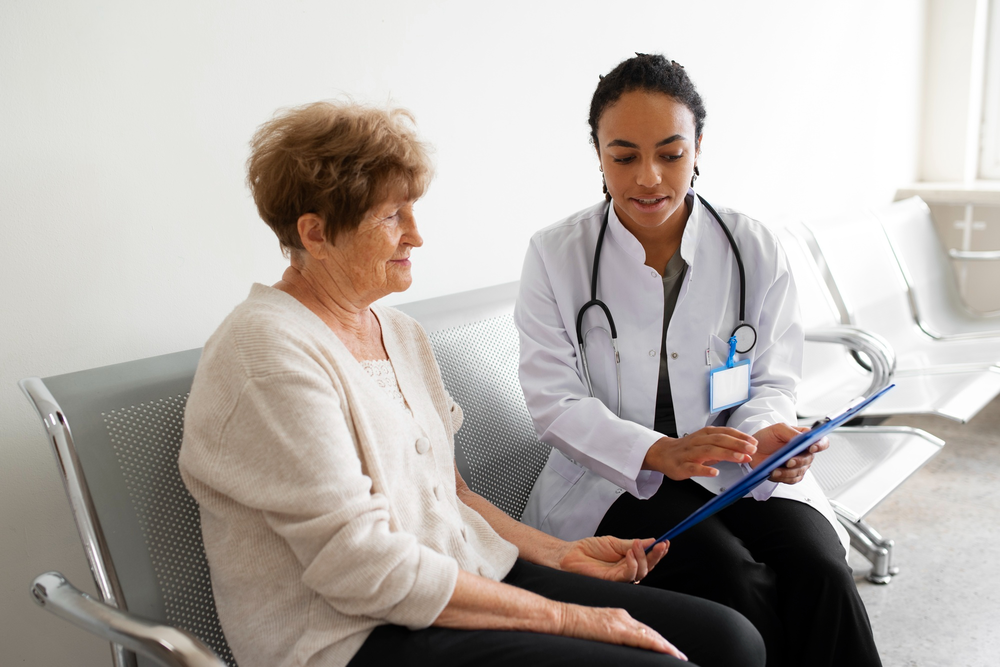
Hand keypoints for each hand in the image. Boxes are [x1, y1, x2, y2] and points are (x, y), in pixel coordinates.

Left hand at [557, 536, 668, 582]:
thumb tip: (651, 540)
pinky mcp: (612, 582)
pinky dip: (632, 564)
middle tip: (661, 544)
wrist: (571, 554)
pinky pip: (628, 576)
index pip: (648, 559)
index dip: (658, 552)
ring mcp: (620, 578)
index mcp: (629, 561)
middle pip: (648, 567)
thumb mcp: (614, 542)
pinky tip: (630, 554)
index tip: (666, 541)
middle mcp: (627, 571)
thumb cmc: (590, 549)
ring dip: (643, 557)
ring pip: (641, 572)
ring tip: (637, 544)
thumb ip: (632, 544)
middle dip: (656, 556)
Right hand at [557, 603, 686, 658]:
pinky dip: (657, 645)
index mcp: (617, 616)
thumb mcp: (594, 630)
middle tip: (681, 656)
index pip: (643, 630)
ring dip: (667, 647)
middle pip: (650, 632)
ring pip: (650, 635)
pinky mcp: (616, 629)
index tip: (669, 650)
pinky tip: (668, 652)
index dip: (658, 640)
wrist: (558, 617)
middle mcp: (622, 616)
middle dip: (666, 644)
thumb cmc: (570, 626)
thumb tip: (613, 646)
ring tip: (680, 657)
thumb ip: (607, 635)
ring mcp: (620, 621)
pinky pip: (642, 638)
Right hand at [642, 427, 757, 479]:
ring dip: (726, 454)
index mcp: (704, 434)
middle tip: (752, 450)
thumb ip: (723, 446)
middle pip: (719, 440)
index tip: (753, 442)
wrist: (662, 453)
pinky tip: (715, 473)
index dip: (740, 436)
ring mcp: (689, 454)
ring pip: (708, 451)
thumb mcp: (706, 442)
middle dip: (737, 444)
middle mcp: (697, 441)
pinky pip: (693, 468)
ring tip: (740, 458)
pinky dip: (704, 470)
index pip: (724, 432)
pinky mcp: (681, 466)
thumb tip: (745, 451)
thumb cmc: (687, 449)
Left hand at [750, 423, 828, 483]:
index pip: (821, 442)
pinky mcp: (790, 475)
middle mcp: (804, 452)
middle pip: (809, 459)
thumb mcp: (778, 429)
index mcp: (804, 438)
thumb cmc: (767, 437)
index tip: (811, 447)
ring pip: (800, 471)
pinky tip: (774, 473)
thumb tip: (802, 438)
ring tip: (776, 469)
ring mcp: (798, 465)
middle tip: (788, 461)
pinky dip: (783, 477)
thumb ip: (792, 432)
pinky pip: (792, 479)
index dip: (820, 445)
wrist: (754, 450)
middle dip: (799, 461)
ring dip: (788, 471)